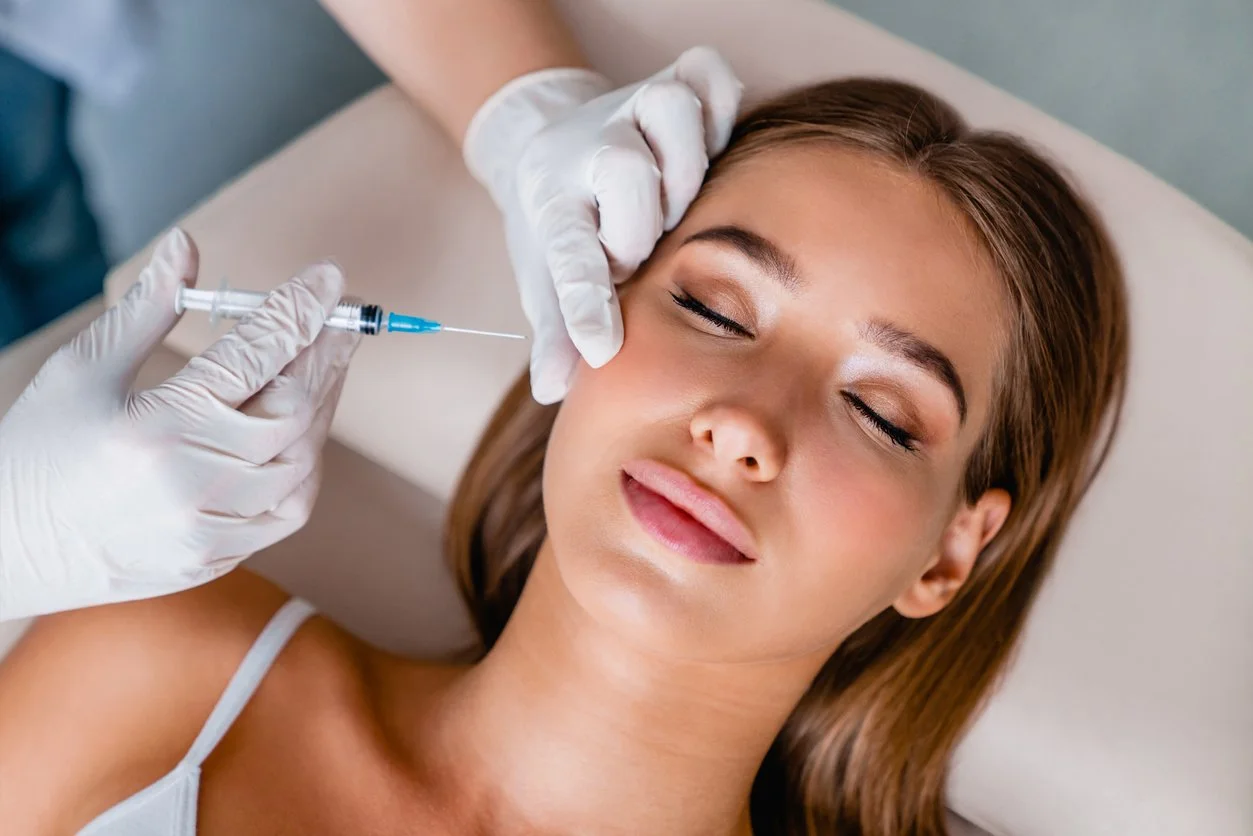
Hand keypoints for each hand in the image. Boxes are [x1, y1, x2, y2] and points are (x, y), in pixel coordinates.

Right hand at [0, 229, 360, 619]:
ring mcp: (210, 528)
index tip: (329, 276)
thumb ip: (146, 308)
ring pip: (301, 460)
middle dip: (325, 354)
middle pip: (293, 408)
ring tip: (325, 364)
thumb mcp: (80, 370)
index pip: (254, 354)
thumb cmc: (36, 451)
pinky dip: (305, 463)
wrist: (3, 552)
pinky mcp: (218, 558)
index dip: (298, 310)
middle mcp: (193, 482)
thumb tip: (187, 244)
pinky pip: (288, 509)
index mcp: (158, 426)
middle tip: (343, 318)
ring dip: (322, 406)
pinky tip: (302, 429)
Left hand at [464, 46, 742, 402]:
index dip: (585, 302)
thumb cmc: (565, 225)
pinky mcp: (673, 80)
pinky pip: (709, 77)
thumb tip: (550, 390)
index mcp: (552, 205)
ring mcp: (631, 107)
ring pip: (670, 110)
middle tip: (641, 251)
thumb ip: (555, 332)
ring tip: (681, 202)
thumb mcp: (547, 278)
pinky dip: (721, 106)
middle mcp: (590, 148)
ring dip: (686, 164)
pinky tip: (714, 146)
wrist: (555, 144)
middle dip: (641, 224)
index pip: (566, 256)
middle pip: (624, 170)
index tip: (601, 346)